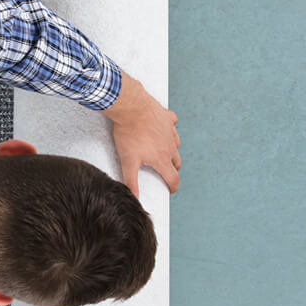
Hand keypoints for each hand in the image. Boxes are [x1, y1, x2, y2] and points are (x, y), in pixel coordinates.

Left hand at [107, 70, 180, 196]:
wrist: (131, 106)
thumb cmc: (128, 133)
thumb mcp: (128, 161)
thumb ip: (131, 181)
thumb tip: (134, 198)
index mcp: (162, 159)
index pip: (173, 178)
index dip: (173, 187)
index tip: (171, 190)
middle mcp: (170, 146)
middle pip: (177, 162)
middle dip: (172, 169)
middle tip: (165, 171)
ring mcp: (170, 130)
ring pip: (176, 144)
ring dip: (172, 150)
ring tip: (162, 151)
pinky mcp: (167, 117)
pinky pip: (173, 124)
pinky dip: (169, 128)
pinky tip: (162, 127)